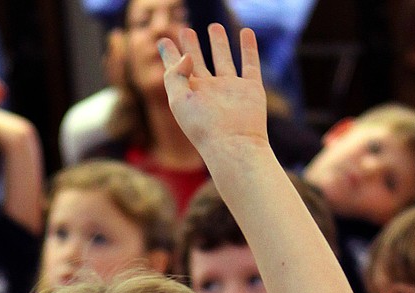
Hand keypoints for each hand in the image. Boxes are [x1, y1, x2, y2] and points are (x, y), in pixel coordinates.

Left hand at [159, 24, 266, 161]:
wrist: (234, 145)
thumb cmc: (203, 128)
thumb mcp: (179, 101)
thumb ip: (175, 74)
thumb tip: (188, 56)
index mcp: (189, 95)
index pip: (176, 70)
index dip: (169, 55)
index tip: (163, 40)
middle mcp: (209, 91)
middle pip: (198, 63)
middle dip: (191, 46)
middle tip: (185, 29)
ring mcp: (230, 90)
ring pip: (223, 60)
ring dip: (219, 43)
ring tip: (214, 26)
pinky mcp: (250, 89)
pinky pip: (250, 64)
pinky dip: (249, 48)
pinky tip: (246, 32)